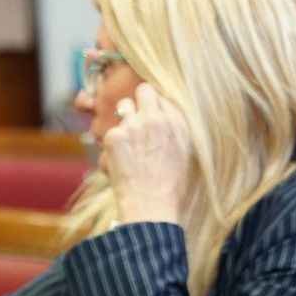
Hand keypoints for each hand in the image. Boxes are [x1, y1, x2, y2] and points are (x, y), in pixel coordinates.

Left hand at [101, 83, 192, 224]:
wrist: (151, 204)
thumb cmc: (171, 186)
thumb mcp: (185, 154)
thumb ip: (176, 129)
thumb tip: (165, 116)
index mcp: (177, 122)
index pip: (163, 95)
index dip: (156, 105)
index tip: (154, 116)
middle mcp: (156, 118)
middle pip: (144, 90)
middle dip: (139, 101)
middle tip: (138, 118)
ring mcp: (133, 125)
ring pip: (123, 108)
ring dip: (124, 120)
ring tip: (129, 144)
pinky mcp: (114, 136)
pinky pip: (110, 131)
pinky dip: (113, 145)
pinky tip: (121, 162)